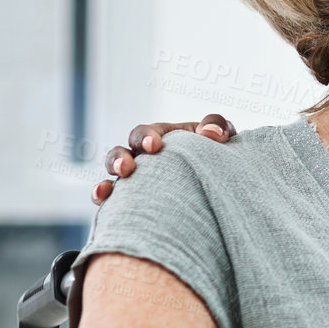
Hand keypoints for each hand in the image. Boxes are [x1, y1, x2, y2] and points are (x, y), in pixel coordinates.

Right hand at [91, 114, 235, 203]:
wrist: (225, 188)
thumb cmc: (219, 155)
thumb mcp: (223, 137)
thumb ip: (218, 126)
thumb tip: (209, 133)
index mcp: (162, 139)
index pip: (146, 133)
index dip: (146, 137)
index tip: (155, 145)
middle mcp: (144, 158)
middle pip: (122, 152)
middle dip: (121, 158)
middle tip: (128, 167)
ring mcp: (137, 179)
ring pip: (113, 174)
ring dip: (112, 177)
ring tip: (112, 185)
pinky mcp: (133, 201)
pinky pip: (112, 199)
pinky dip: (103, 196)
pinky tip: (103, 200)